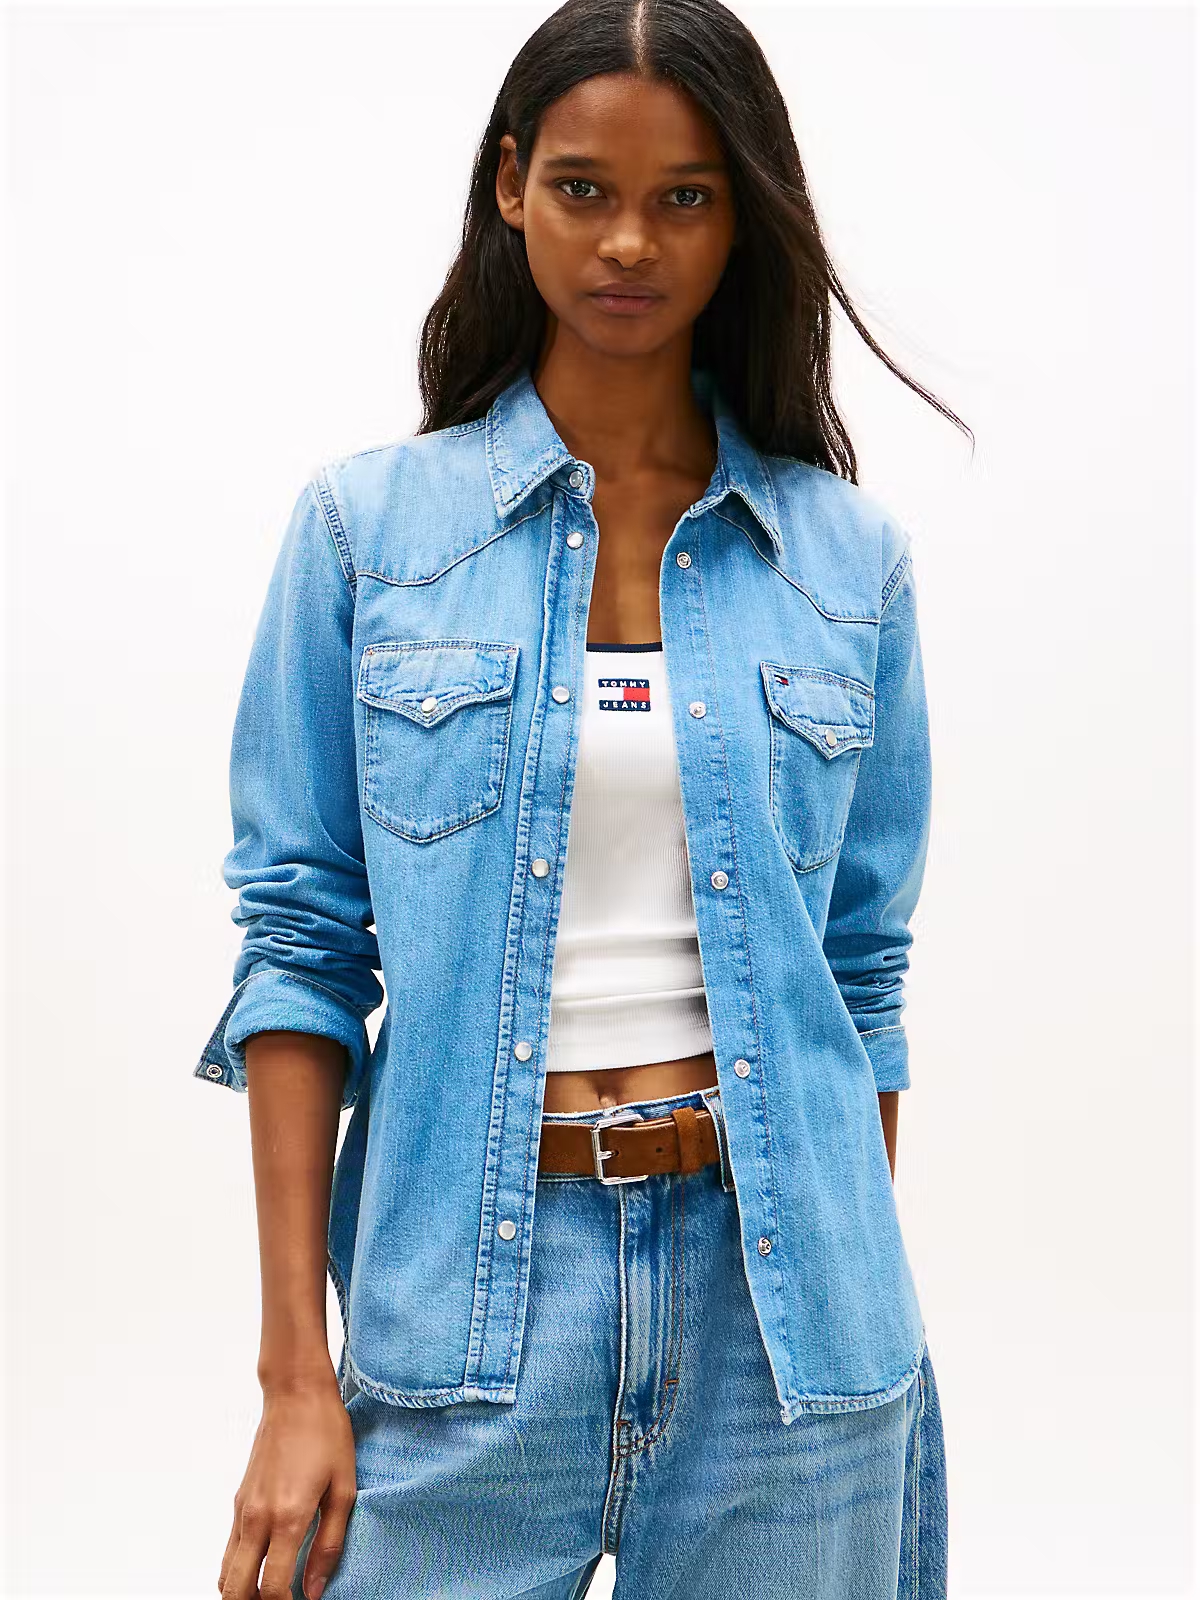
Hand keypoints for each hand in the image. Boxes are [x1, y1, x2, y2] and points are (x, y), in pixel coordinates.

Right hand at [218, 1376, 355, 1599]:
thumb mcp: (344, 1487)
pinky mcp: (239, 1500)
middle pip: (236, 1590)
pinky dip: (238, 1569)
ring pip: (225, 1573)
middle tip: (282, 1599)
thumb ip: (329, 1543)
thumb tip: (314, 1589)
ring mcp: (243, 1510)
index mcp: (288, 1518)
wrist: (296, 1393)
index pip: (271, 1588)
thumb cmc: (326, 1433)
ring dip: (242, 1590)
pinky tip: (262, 1565)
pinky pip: (229, 1549)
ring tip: (270, 1591)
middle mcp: (257, 1518)